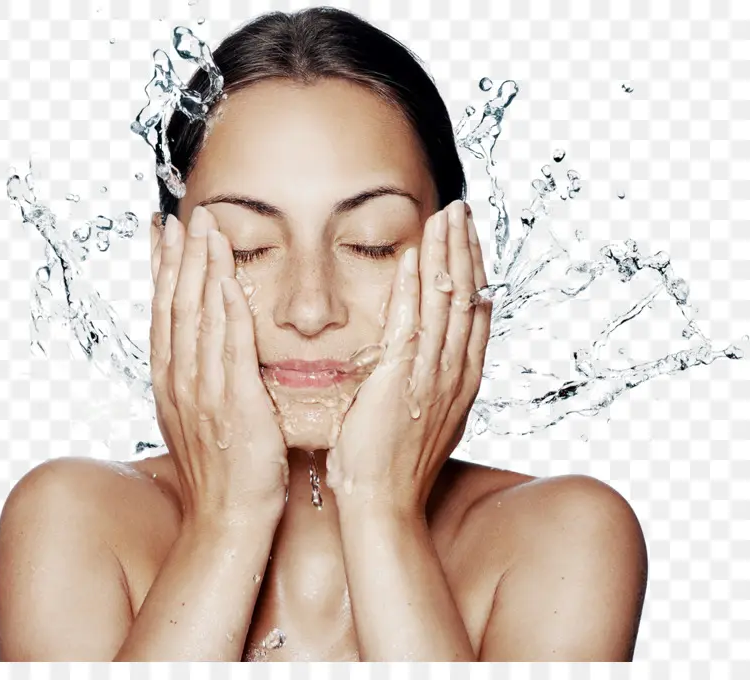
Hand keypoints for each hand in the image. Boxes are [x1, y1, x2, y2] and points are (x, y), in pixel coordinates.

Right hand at [150, 207, 288, 524]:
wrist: (226, 520)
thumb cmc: (220, 473)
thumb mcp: (197, 420)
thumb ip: (197, 381)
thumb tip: (201, 351)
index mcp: (169, 382)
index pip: (162, 313)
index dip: (161, 270)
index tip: (162, 235)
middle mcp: (178, 380)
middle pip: (175, 306)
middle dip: (179, 257)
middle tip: (183, 217)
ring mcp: (203, 390)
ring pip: (198, 316)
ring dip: (201, 268)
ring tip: (205, 228)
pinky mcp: (234, 401)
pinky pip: (230, 343)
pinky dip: (228, 306)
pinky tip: (229, 276)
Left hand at [325, 200, 490, 514]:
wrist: (383, 505)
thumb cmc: (393, 466)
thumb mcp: (424, 418)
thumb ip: (432, 383)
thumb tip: (431, 356)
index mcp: (460, 381)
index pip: (474, 313)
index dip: (474, 270)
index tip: (469, 239)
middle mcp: (454, 373)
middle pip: (467, 298)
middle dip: (465, 249)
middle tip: (461, 211)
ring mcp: (431, 376)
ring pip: (447, 303)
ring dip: (446, 255)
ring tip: (445, 216)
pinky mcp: (401, 380)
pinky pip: (411, 324)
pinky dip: (415, 287)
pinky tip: (416, 256)